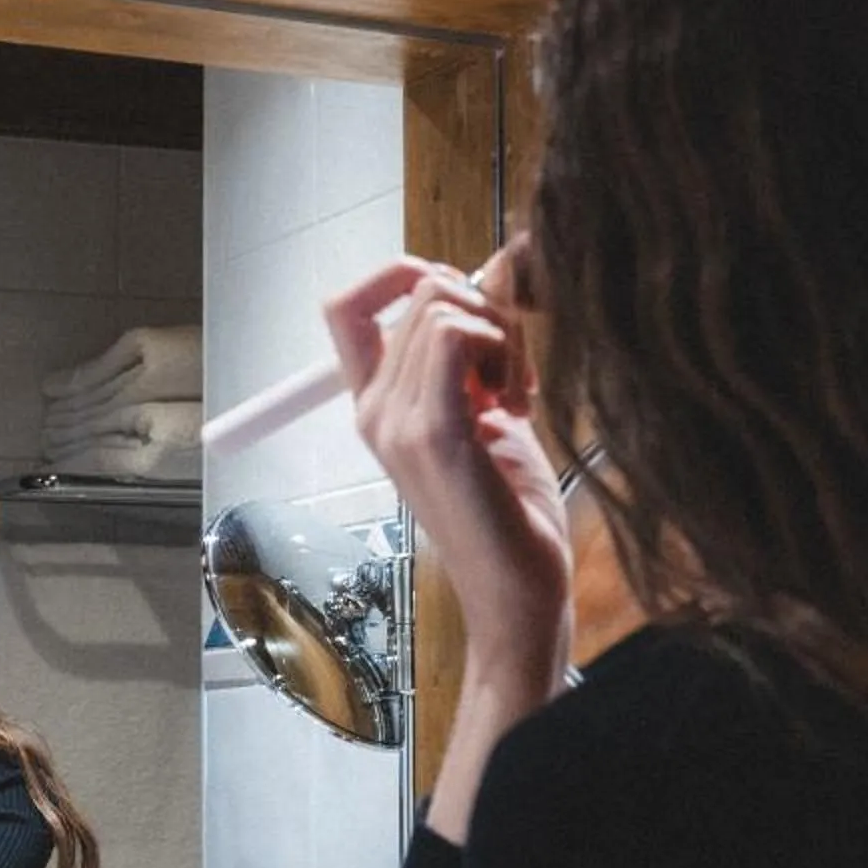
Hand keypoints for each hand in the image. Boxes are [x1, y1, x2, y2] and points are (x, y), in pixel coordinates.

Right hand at [323, 249, 572, 710]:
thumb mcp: (488, 413)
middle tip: (514, 377)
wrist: (518, 593)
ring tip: (517, 399)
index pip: (349, 306)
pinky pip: (456, 336)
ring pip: (444, 307)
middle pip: (420, 292)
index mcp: (377, 408)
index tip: (463, 298)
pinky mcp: (434, 434)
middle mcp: (375, 413)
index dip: (403, 276)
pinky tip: (517, 402)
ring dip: (503, 337)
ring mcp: (397, 424)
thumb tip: (496, 274)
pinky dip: (501, 349)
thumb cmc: (511, 511)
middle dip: (486, 310)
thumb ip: (477, 354)